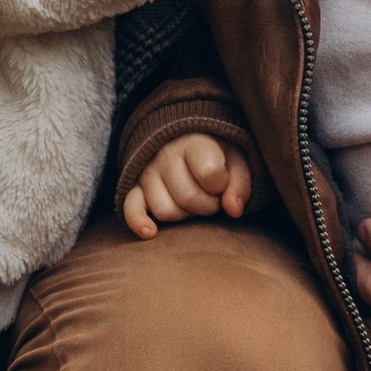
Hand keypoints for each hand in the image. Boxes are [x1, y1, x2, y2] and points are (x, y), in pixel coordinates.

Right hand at [120, 134, 254, 239]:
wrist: (185, 138)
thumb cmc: (216, 154)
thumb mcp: (237, 160)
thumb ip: (240, 184)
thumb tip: (234, 210)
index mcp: (193, 143)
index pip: (209, 172)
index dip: (222, 184)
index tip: (223, 182)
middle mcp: (166, 156)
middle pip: (187, 197)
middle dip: (207, 206)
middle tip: (212, 199)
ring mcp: (147, 173)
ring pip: (164, 210)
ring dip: (183, 215)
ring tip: (192, 203)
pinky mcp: (134, 188)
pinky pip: (130, 208)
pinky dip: (138, 222)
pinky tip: (150, 232)